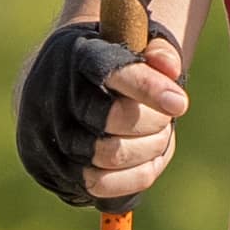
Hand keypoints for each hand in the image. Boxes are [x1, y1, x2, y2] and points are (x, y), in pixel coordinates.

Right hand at [18, 18, 191, 208]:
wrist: (55, 90)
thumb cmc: (107, 69)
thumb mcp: (131, 44)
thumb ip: (159, 51)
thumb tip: (171, 68)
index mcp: (77, 56)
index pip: (112, 72)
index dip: (149, 89)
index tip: (180, 103)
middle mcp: (55, 96)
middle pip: (113, 119)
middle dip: (153, 122)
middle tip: (165, 117)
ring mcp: (49, 136)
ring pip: (111, 155)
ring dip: (148, 149)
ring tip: (156, 136)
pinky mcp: (52, 169)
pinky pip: (102, 185)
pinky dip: (135, 176)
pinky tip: (146, 160)